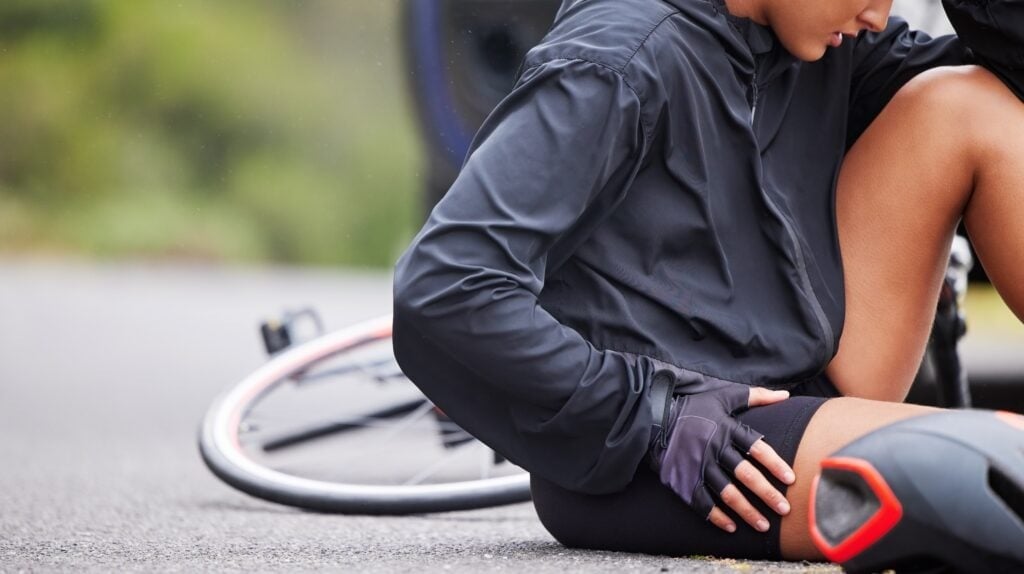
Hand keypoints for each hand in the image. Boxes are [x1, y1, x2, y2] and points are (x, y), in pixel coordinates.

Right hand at [649, 385, 794, 532]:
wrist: (653, 418)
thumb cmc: (693, 407)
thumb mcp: (722, 396)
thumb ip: (755, 396)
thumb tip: (785, 394)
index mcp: (726, 429)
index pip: (757, 448)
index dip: (775, 464)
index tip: (790, 479)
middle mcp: (714, 449)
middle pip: (746, 475)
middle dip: (767, 494)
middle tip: (784, 508)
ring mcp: (698, 466)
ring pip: (727, 493)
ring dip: (747, 511)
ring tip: (763, 525)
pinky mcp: (683, 480)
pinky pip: (702, 502)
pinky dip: (716, 517)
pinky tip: (731, 527)